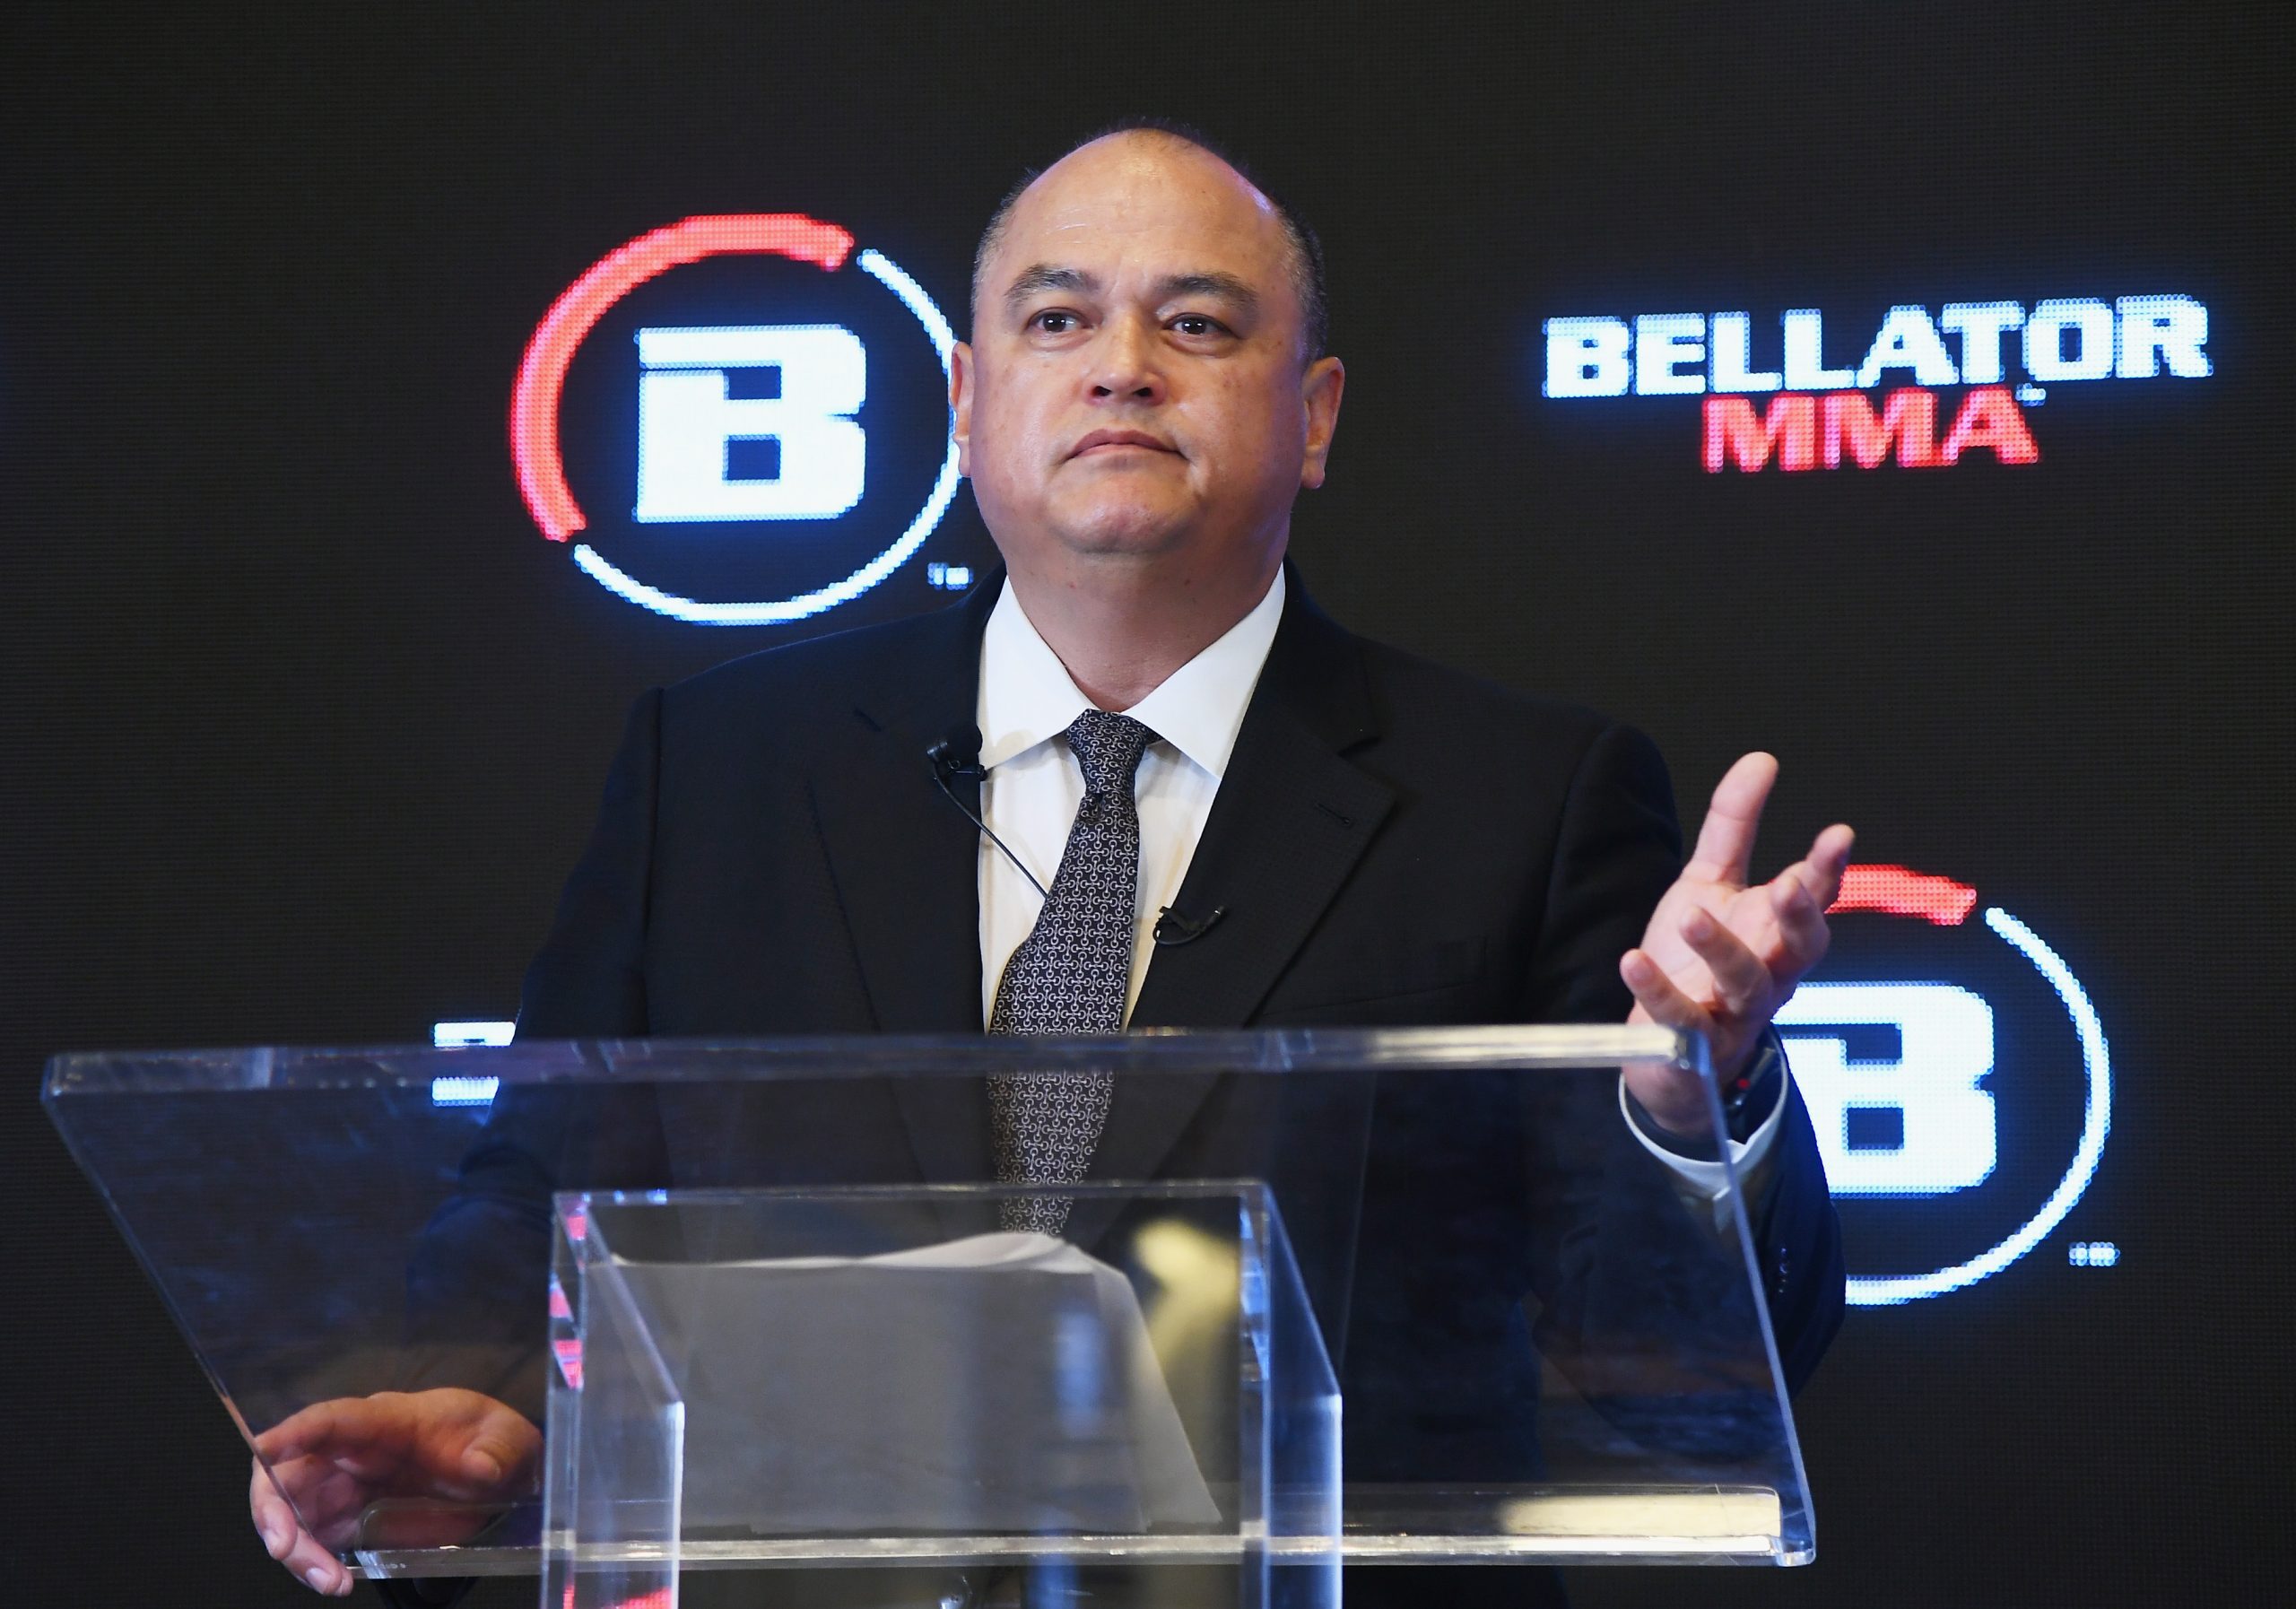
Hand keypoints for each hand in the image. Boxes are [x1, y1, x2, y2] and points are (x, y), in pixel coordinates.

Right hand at [248, 1388, 540, 1595]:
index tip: (263, 1447)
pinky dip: (314, 1564)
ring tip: (329, 1582)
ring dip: (297, 1549)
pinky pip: (315, 1540)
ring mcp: (347, 1488)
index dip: (295, 1431)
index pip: (332, 1419)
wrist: (501, 1472)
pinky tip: (335, 1583)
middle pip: (291, 1471)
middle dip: (275, 1508)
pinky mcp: (350, 1521)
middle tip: (286, 1548)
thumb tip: (481, 1467)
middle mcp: (354, 1452)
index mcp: (387, 1421)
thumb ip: (496, 1449)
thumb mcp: (507, 1437)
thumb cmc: (492, 1439)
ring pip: (294, 1511)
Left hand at [1620, 752, 1852, 1136]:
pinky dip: (1657, 993)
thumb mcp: (1711, 884)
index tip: (1838, 834)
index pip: (1814, 898)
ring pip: (1745, 984)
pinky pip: (1679, 1020)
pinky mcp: (1691, 1044)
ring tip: (1693, 916)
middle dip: (1800, 916)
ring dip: (1722, 950)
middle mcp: (1770, 974)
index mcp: (1778, 932)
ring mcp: (1734, 1013)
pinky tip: (1633, 962)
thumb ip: (1734, 826)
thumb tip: (1762, 760)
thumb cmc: (1699, 960)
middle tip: (1789, 885)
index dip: (1827, 870)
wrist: (1672, 1054)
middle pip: (1800, 948)